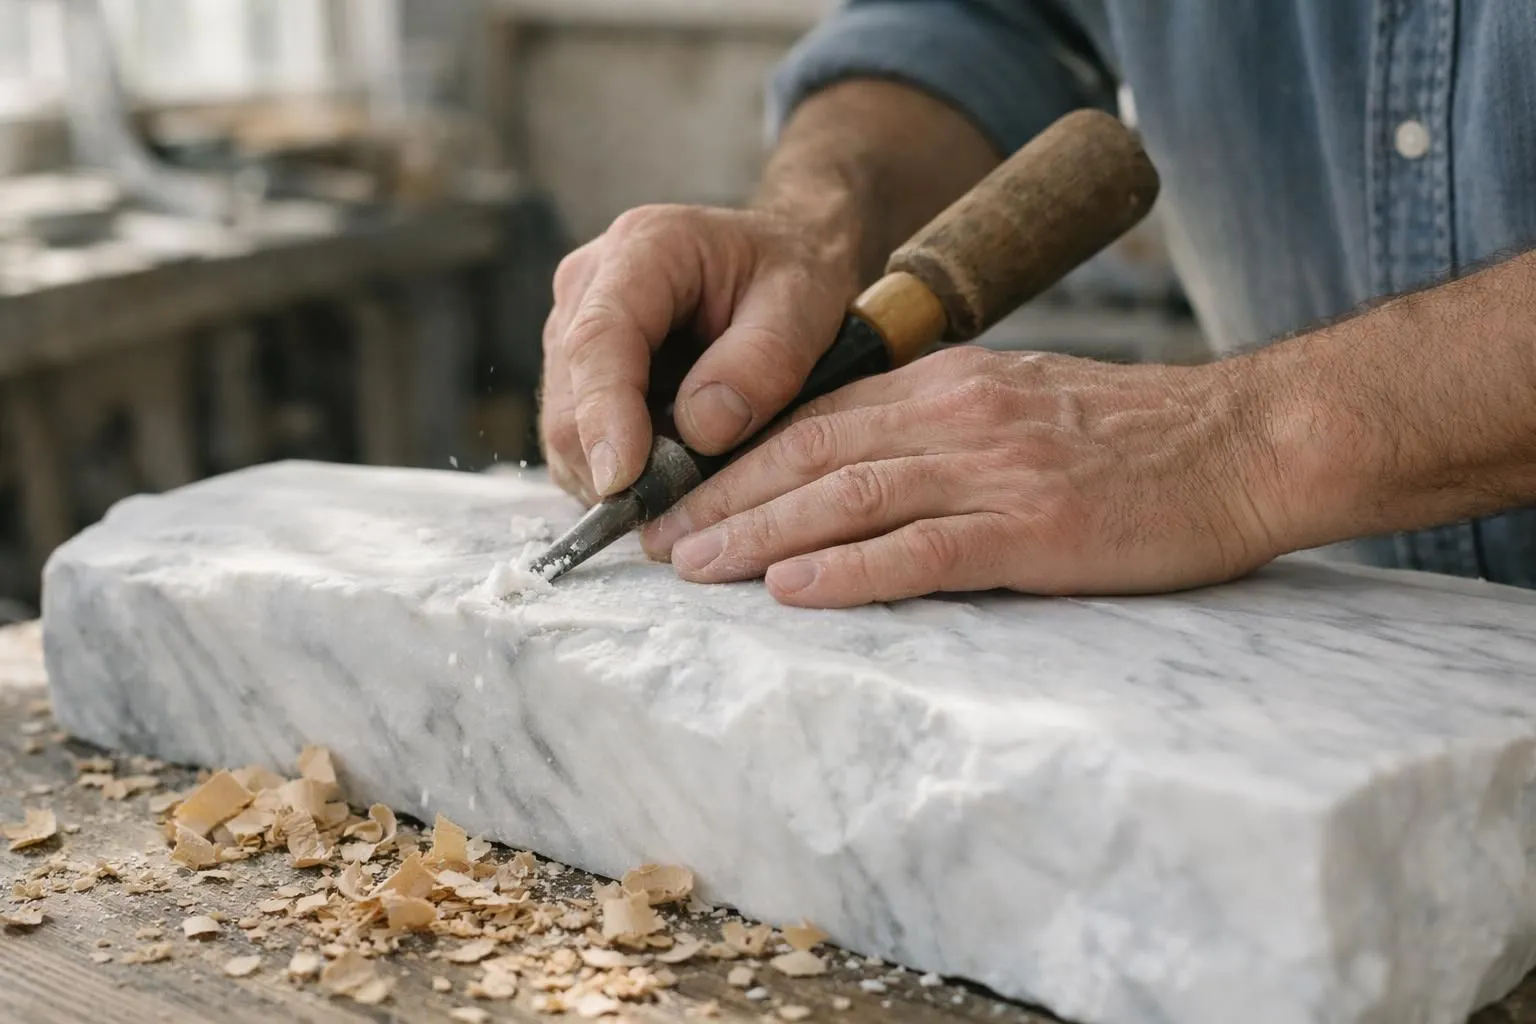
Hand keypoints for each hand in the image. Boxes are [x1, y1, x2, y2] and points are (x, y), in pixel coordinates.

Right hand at [538, 203, 858, 503]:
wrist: (776, 263)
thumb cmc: (792, 276)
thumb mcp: (805, 304)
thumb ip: (763, 362)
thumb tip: (701, 429)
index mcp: (644, 248)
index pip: (600, 340)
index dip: (605, 416)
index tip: (623, 481)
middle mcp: (588, 285)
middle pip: (569, 397)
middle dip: (616, 462)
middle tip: (687, 501)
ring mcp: (570, 331)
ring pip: (565, 429)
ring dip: (617, 473)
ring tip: (689, 480)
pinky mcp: (573, 374)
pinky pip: (577, 441)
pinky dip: (617, 472)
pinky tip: (668, 470)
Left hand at [640, 346, 1286, 606]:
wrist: (1244, 445)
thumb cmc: (1134, 439)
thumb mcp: (1021, 406)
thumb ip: (940, 428)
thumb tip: (858, 469)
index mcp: (948, 385)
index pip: (813, 418)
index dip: (735, 459)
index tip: (679, 494)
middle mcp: (955, 416)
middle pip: (809, 453)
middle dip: (722, 497)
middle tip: (653, 540)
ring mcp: (992, 470)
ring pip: (846, 497)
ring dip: (758, 533)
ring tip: (692, 566)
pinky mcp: (1033, 528)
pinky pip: (919, 549)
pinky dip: (846, 570)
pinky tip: (789, 590)